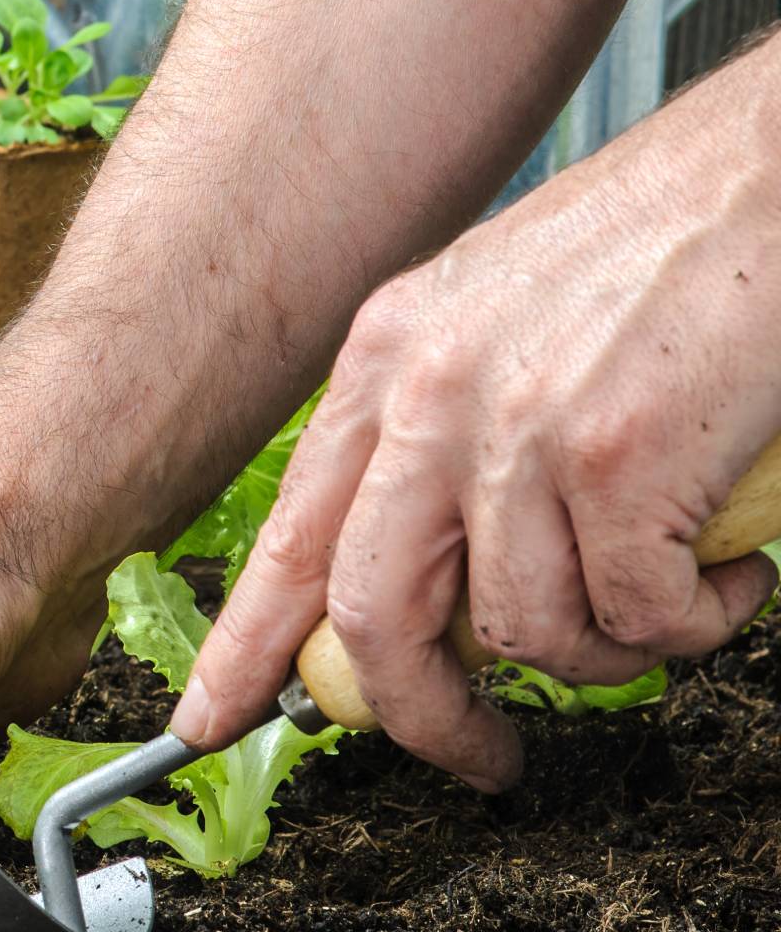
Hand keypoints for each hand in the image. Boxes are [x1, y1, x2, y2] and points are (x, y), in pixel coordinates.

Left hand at [172, 41, 780, 787]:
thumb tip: (426, 584)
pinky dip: (694, 623)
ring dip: (605, 655)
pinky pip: (639, 619)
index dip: (245, 644)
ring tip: (665, 601)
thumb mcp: (494, 326)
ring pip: (525, 635)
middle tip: (480, 758)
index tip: (207, 720)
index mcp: (384, 360)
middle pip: (374, 615)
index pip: (289, 535)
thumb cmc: (653, 254)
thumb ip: (438, 441)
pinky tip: (729, 571)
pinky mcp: (621, 459)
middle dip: (422, 716)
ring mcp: (519, 426)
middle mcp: (429, 392)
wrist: (765, 172)